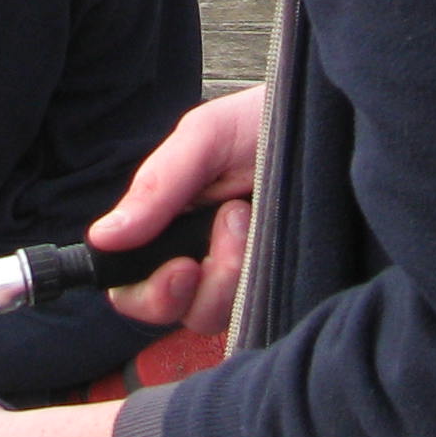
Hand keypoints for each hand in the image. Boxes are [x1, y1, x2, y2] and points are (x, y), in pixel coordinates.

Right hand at [92, 86, 262, 332]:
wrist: (332, 120)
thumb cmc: (267, 121)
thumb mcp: (206, 137)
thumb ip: (155, 186)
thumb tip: (103, 237)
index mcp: (169, 224)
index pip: (131, 285)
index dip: (144, 293)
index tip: (179, 270)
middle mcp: (200, 257)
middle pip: (172, 311)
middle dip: (191, 288)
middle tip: (221, 237)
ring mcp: (240, 275)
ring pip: (212, 316)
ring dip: (231, 273)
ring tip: (249, 216)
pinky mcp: (278, 285)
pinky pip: (258, 311)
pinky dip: (262, 282)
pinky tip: (274, 240)